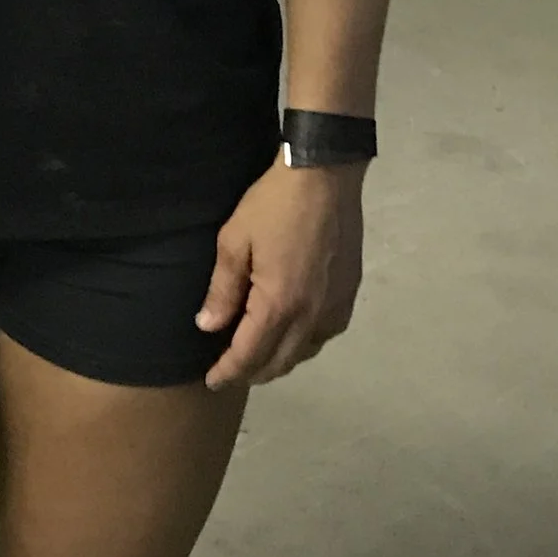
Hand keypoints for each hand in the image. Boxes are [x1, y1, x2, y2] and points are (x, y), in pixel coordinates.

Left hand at [198, 160, 364, 390]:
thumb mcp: (233, 241)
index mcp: (279, 306)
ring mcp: (335, 307)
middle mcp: (311, 316)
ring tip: (257, 354)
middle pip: (279, 362)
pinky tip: (292, 332)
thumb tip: (208, 326)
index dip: (228, 372)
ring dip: (278, 360)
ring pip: (304, 352)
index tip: (211, 381)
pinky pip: (324, 334)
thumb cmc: (273, 205)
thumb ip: (222, 289)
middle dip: (251, 372)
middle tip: (229, 370)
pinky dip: (303, 343)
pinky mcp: (349, 294)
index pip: (249, 356)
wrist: (325, 175)